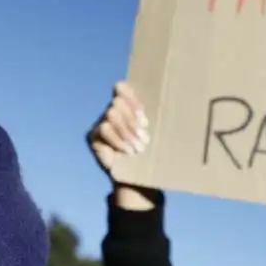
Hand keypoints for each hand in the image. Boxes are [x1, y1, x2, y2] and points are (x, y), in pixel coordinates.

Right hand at [87, 82, 158, 210]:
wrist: (138, 178)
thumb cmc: (152, 153)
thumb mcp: (157, 134)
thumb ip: (156, 117)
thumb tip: (173, 97)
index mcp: (127, 107)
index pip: (122, 87)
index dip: (132, 98)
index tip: (144, 118)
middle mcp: (112, 111)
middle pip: (118, 102)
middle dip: (132, 120)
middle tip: (144, 137)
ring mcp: (100, 122)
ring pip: (111, 114)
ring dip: (127, 131)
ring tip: (139, 147)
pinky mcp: (92, 136)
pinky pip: (104, 128)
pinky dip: (118, 140)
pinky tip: (127, 151)